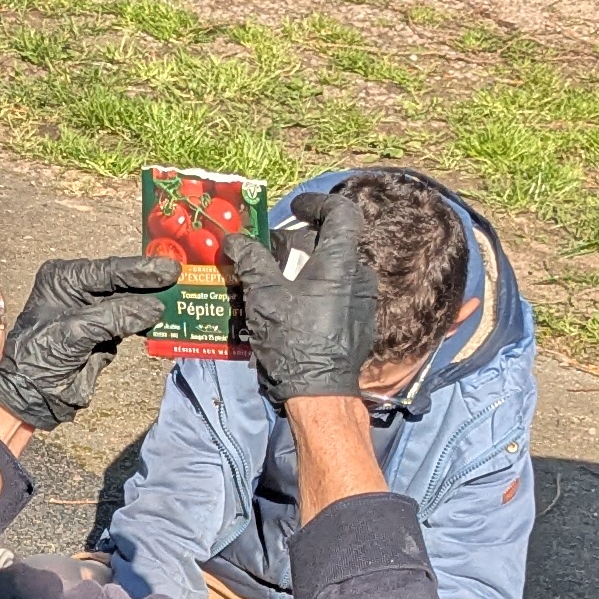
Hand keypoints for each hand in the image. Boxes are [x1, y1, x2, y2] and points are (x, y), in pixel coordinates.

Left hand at [0, 255, 176, 430]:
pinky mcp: (103, 334)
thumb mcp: (75, 332)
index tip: (170, 269)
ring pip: (130, 303)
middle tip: (181, 279)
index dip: (141, 269)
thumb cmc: (40, 358)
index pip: (109, 270)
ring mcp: (93, 312)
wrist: (31, 396)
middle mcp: (79, 290)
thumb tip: (154, 308)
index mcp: (64, 279)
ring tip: (180, 300)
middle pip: (123, 283)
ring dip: (153, 304)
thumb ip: (114, 317)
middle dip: (151, 284)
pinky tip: (166, 323)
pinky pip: (131, 325)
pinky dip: (147, 325)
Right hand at [222, 189, 375, 409]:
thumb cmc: (293, 342)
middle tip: (271, 254)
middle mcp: (359, 277)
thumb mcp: (264, 298)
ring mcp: (363, 302)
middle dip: (300, 244)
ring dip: (307, 270)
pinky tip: (293, 311)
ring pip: (333, 272)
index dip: (317, 203)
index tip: (295, 209)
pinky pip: (338, 295)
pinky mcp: (360, 324)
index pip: (342, 213)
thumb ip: (251, 262)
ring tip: (276, 285)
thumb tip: (235, 239)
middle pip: (331, 245)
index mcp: (340, 263)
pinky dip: (316, 293)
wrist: (321, 395)